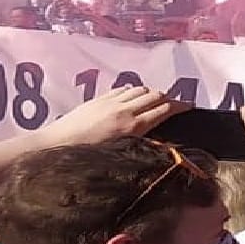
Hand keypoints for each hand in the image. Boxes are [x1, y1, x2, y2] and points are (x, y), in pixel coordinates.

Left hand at [36, 87, 182, 146]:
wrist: (55, 144)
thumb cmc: (85, 155)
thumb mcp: (116, 152)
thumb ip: (137, 140)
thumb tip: (153, 135)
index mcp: (132, 126)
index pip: (164, 110)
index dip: (180, 107)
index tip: (188, 108)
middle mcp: (125, 110)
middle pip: (155, 95)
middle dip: (168, 98)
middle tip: (174, 104)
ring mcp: (111, 102)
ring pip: (141, 89)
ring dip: (151, 93)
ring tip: (154, 100)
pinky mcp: (99, 98)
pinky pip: (123, 88)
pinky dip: (133, 90)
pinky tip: (132, 97)